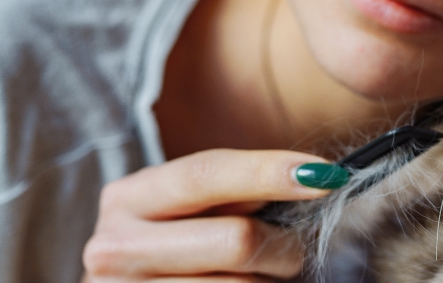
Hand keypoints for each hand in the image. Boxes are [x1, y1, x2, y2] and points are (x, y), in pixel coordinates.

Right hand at [82, 149, 340, 281]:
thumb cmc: (180, 246)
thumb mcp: (193, 210)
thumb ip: (238, 191)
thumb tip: (315, 176)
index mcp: (128, 199)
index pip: (207, 174)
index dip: (270, 171)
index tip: (327, 174)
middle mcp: (115, 248)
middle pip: (237, 240)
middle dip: (284, 246)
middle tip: (293, 253)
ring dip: (271, 282)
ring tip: (262, 279)